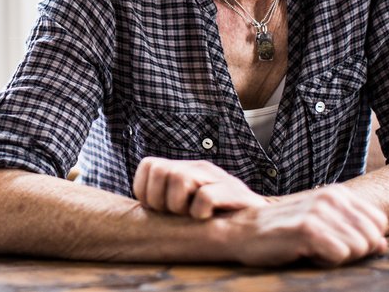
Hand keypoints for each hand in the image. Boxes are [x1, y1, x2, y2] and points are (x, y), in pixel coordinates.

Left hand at [133, 157, 261, 219]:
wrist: (254, 222)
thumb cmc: (213, 218)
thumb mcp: (183, 207)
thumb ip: (162, 201)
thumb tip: (135, 209)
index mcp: (182, 169)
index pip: (149, 166)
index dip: (145, 191)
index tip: (157, 209)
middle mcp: (197, 167)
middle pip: (161, 170)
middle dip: (160, 199)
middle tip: (174, 214)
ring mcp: (215, 177)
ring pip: (179, 178)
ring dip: (179, 205)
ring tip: (190, 215)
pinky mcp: (232, 191)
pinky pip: (204, 198)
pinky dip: (200, 213)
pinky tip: (206, 219)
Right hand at [226, 184, 387, 266]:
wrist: (241, 231)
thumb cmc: (283, 231)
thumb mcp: (322, 224)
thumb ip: (353, 230)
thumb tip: (383, 244)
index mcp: (337, 193)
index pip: (380, 223)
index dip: (363, 240)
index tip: (335, 241)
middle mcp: (331, 197)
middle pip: (372, 239)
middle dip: (352, 252)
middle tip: (321, 247)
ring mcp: (320, 212)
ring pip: (359, 249)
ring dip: (336, 257)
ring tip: (311, 249)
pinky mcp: (308, 229)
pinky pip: (340, 256)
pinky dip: (324, 262)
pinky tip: (304, 253)